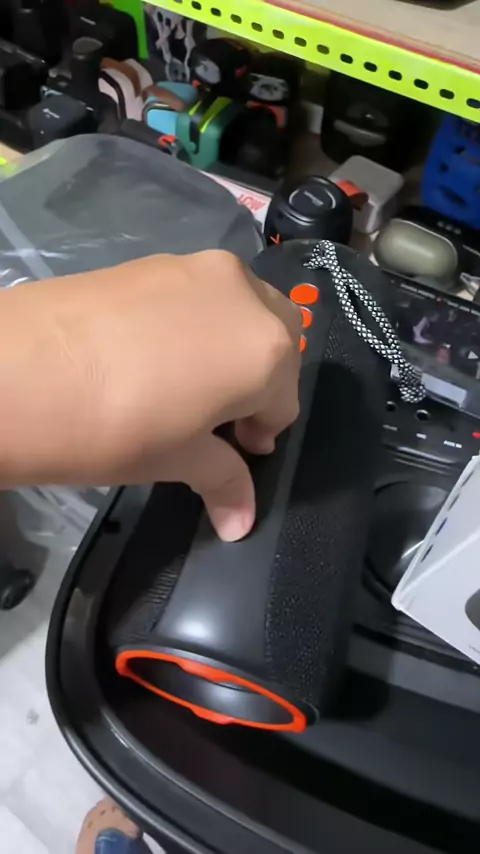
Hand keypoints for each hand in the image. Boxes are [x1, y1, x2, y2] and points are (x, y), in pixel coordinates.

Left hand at [0, 251, 301, 539]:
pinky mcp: (155, 259)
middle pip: (276, 343)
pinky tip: (151, 353)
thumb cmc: (113, 426)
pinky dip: (196, 323)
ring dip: (230, 347)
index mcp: (266, 350)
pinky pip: (199, 294)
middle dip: (258, 382)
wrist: (14, 373)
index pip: (285, 402)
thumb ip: (224, 481)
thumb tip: (241, 523)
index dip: (261, 432)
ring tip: (183, 382)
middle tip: (216, 416)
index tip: (235, 449)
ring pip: (240, 310)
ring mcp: (197, 268)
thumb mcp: (176, 460)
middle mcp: (245, 295)